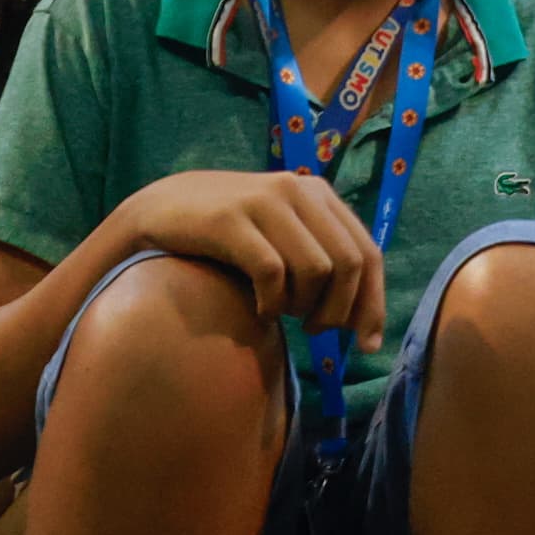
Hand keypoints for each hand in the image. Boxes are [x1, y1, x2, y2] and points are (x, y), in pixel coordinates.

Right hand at [122, 171, 386, 345]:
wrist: (160, 210)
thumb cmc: (228, 234)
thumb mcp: (281, 233)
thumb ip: (320, 259)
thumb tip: (362, 320)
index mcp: (318, 193)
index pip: (368, 252)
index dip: (373, 303)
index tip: (367, 345)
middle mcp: (297, 190)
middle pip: (349, 264)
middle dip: (339, 310)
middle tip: (313, 330)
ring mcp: (265, 202)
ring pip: (316, 270)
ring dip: (304, 306)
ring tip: (282, 313)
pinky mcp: (231, 220)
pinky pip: (272, 273)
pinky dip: (272, 303)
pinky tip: (259, 310)